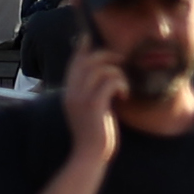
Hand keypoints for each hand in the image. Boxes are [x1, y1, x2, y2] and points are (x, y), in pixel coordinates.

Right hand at [62, 43, 127, 157]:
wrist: (89, 156)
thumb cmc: (95, 134)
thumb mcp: (90, 110)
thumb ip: (92, 93)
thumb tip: (105, 77)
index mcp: (69, 91)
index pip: (75, 62)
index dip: (83, 47)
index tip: (89, 37)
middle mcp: (72, 92)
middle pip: (88, 60)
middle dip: (108, 56)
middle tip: (122, 64)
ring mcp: (81, 99)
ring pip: (101, 68)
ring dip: (118, 73)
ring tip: (123, 86)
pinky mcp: (94, 106)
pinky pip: (110, 82)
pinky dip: (121, 84)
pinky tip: (125, 96)